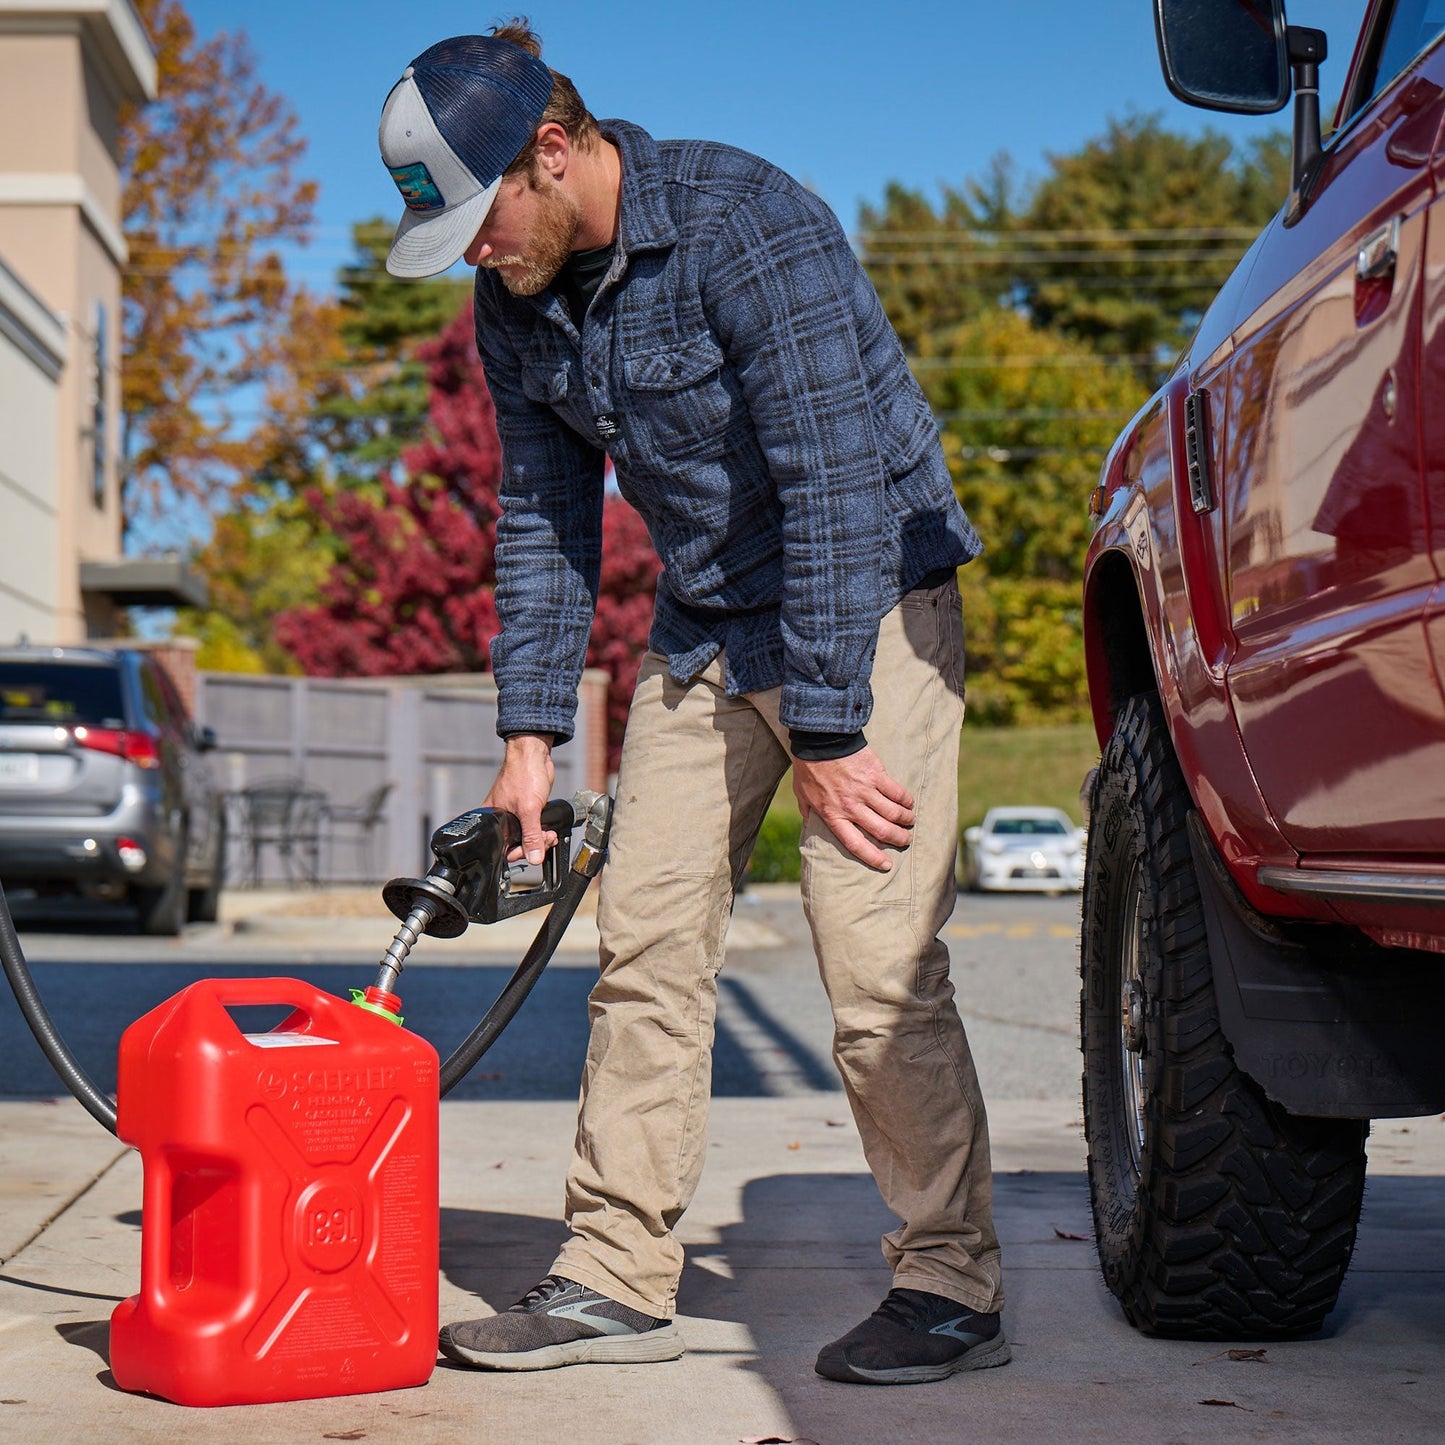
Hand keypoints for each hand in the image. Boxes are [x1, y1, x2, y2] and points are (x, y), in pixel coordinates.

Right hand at [484, 734, 556, 863]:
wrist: (534, 756)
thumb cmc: (523, 774)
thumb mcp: (529, 809)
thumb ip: (531, 835)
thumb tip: (534, 857)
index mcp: (492, 819)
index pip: (502, 847)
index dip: (518, 853)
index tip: (532, 853)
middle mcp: (502, 819)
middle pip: (516, 844)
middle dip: (533, 846)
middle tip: (545, 839)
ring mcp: (515, 815)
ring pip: (527, 837)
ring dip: (540, 839)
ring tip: (550, 834)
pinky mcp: (527, 810)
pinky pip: (534, 828)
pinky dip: (543, 832)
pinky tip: (550, 831)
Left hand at [791, 746, 914, 870]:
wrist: (819, 739)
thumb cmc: (808, 768)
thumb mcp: (802, 795)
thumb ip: (808, 812)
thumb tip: (809, 824)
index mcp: (832, 815)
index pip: (856, 844)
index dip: (873, 857)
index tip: (886, 865)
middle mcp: (851, 806)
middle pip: (881, 831)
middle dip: (898, 839)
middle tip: (904, 840)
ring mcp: (865, 790)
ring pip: (893, 813)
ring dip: (905, 820)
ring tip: (910, 822)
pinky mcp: (876, 775)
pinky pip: (897, 792)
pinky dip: (906, 800)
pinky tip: (909, 803)